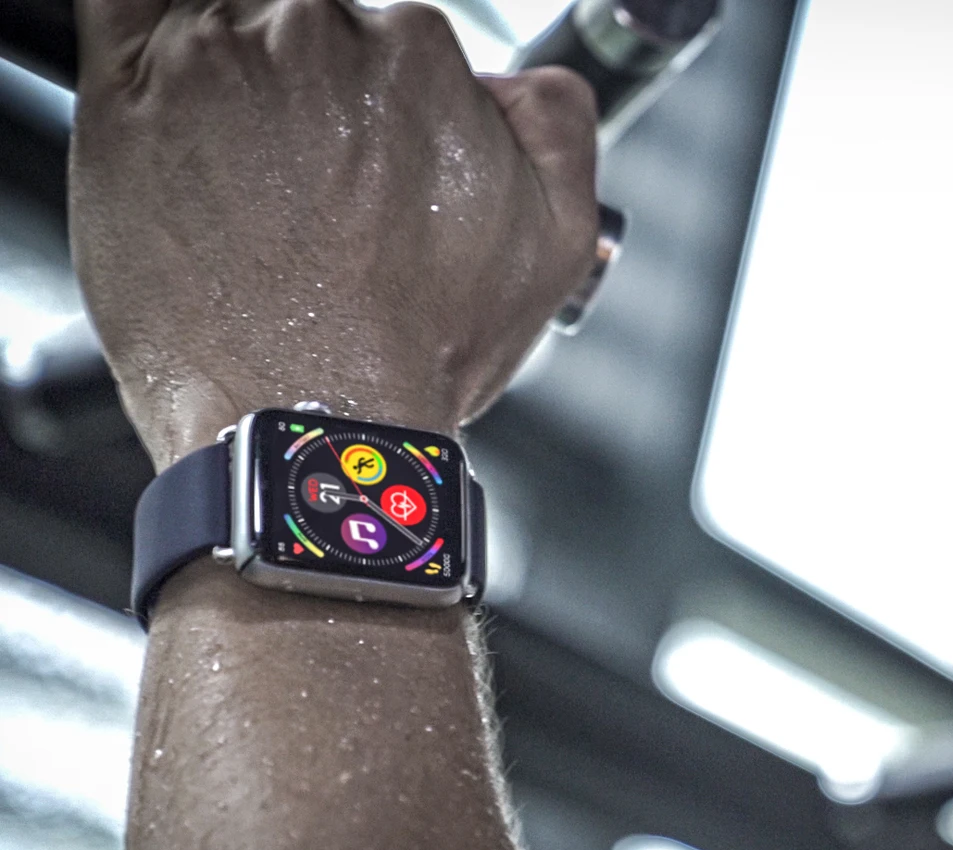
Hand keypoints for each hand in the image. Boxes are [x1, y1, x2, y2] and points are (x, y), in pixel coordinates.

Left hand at [69, 0, 597, 470]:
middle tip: (308, 189)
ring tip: (245, 188)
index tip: (365, 163)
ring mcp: (215, 61)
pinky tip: (167, 101)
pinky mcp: (125, 95)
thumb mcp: (555, 246)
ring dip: (234, 82)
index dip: (378, 110)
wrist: (311, 427)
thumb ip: (557, 126)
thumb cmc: (413, 357)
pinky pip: (118, 8)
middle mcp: (318, 39)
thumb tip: (520, 81)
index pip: (386, 42)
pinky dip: (141, 31)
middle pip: (307, 25)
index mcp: (418, 60)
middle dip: (311, 97)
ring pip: (222, 19)